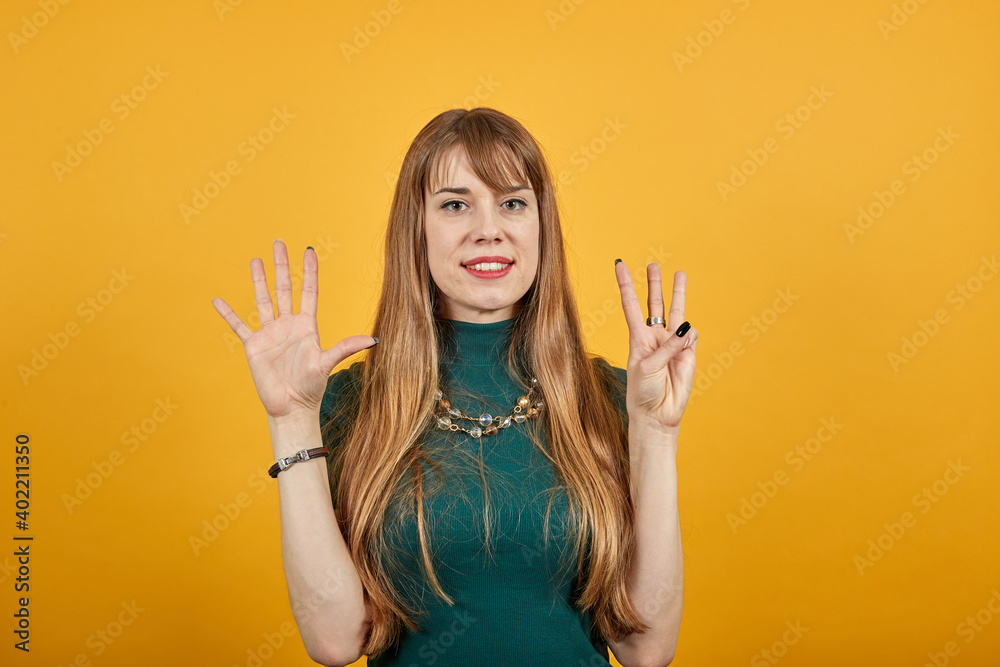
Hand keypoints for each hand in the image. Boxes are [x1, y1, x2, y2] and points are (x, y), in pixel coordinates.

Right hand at [211, 240, 376, 420]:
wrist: (291, 408)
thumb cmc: (311, 387)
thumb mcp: (327, 363)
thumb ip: (345, 347)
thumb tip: (373, 340)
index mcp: (307, 326)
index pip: (308, 291)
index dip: (308, 270)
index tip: (308, 250)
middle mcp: (288, 326)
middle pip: (284, 288)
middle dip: (282, 265)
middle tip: (279, 242)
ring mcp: (270, 334)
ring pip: (263, 300)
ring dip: (259, 281)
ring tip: (255, 260)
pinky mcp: (254, 346)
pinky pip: (239, 326)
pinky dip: (228, 314)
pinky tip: (218, 300)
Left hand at [614, 261, 698, 433]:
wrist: (657, 414)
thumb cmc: (643, 392)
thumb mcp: (648, 367)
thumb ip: (667, 347)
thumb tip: (686, 328)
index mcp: (638, 338)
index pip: (631, 306)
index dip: (626, 285)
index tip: (619, 265)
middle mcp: (654, 337)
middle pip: (655, 304)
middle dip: (654, 284)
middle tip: (653, 264)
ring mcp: (672, 344)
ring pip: (676, 313)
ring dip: (678, 294)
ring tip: (680, 274)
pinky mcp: (688, 353)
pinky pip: (690, 336)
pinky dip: (688, 335)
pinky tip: (685, 339)